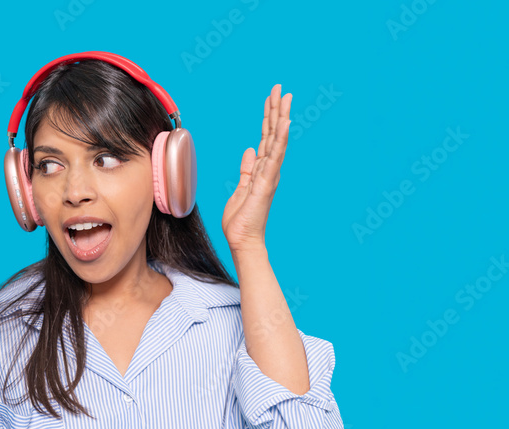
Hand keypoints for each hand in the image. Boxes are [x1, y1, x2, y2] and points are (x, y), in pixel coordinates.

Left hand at [222, 84, 291, 251]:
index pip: (267, 137)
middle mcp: (269, 169)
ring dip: (281, 118)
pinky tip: (285, 123)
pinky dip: (281, 139)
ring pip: (277, 140)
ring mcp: (270, 174)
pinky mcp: (267, 182)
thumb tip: (249, 151)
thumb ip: (247, 168)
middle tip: (280, 88)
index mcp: (262, 168)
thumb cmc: (242, 218)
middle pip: (274, 134)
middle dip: (277, 110)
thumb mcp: (242, 187)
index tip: (271, 98)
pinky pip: (275, 157)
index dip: (268, 118)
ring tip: (285, 97)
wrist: (243, 239)